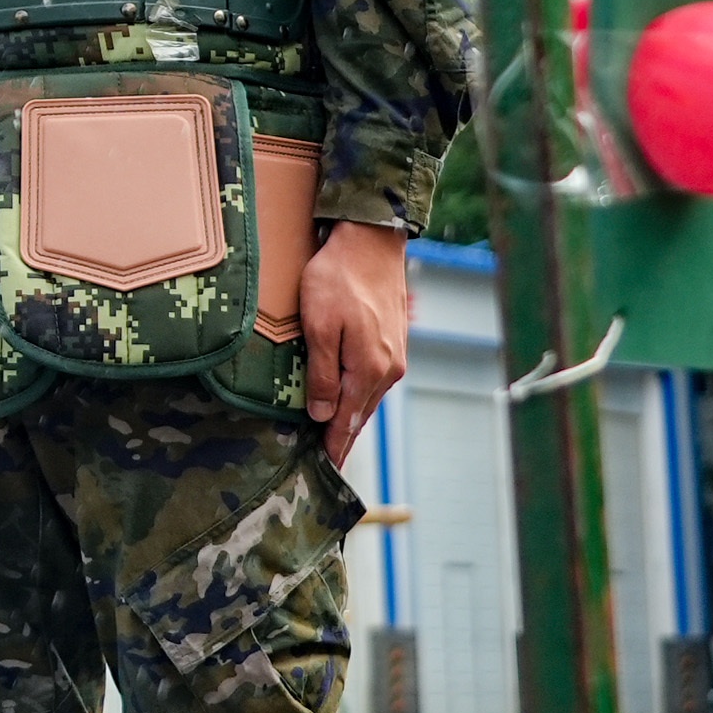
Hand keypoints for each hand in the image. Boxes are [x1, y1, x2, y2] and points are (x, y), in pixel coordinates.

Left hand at [300, 219, 413, 466]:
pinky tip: (350, 400)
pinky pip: (374, 380)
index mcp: (368, 370)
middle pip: (360, 413)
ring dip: (352, 417)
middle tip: (328, 463)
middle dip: (344, 437)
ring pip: (368, 397)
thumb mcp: (319, 325)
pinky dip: (360, 396)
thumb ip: (322, 372)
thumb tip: (322, 414)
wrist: (371, 242)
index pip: (347, 420)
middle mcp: (387, 369)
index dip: (334, 445)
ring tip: (336, 438)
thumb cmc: (337, 279)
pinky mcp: (393, 342)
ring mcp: (394, 356)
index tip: (324, 470)